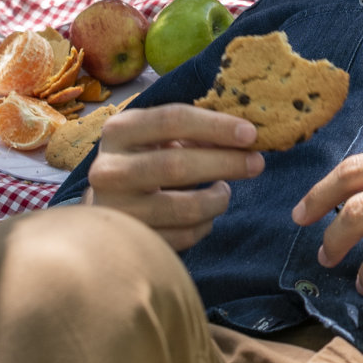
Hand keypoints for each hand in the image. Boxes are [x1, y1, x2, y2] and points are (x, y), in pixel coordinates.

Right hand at [86, 103, 264, 250]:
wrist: (106, 203)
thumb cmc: (143, 160)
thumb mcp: (158, 136)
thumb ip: (194, 133)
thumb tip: (245, 137)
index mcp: (119, 131)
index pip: (172, 120)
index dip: (216, 126)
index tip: (251, 134)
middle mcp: (109, 170)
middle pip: (177, 165)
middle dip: (226, 163)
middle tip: (257, 163)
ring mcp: (117, 210)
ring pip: (184, 208)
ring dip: (218, 200)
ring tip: (225, 191)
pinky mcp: (130, 242)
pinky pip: (182, 237)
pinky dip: (204, 226)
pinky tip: (206, 215)